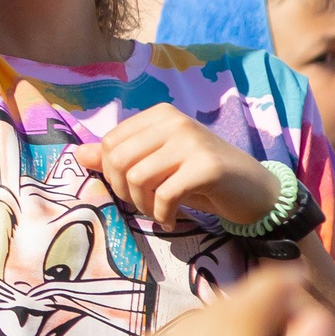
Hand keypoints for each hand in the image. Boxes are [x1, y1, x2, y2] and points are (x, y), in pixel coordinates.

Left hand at [79, 105, 281, 230]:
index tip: (129, 191)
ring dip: (142, 205)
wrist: (255, 191)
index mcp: (159, 115)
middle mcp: (174, 121)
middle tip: (143, 205)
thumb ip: (120, 158)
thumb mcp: (158, 164)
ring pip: (137, 177)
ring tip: (158, 213)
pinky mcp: (206, 167)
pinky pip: (164, 194)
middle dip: (123, 191)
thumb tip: (78, 154)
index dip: (110, 173)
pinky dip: (162, 214)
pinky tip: (171, 220)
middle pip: (118, 159)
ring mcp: (191, 142)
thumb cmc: (201, 177)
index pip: (110, 142)